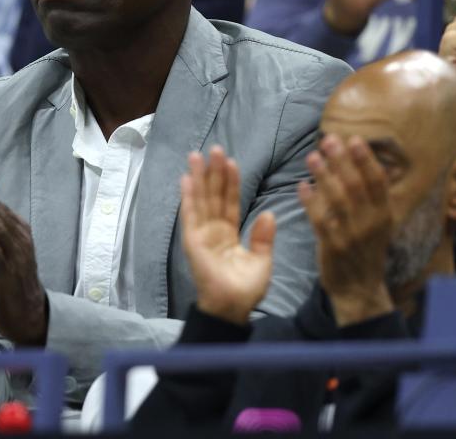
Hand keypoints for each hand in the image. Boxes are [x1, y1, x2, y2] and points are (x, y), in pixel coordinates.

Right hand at [181, 147, 275, 325]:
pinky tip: (187, 180)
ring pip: (201, 201)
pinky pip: (191, 216)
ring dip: (199, 178)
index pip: (230, 203)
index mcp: (229, 235)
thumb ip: (264, 237)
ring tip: (196, 155)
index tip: (231, 161)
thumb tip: (269, 213)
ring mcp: (201, 235)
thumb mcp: (262, 261)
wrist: (233, 308)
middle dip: (213, 173)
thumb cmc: (246, 290)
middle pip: (214, 196)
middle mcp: (213, 231)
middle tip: (213, 148)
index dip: (230, 183)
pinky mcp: (193, 242)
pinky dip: (188, 198)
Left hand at [298, 135, 394, 326]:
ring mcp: (352, 235)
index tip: (354, 139)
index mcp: (385, 215)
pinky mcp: (333, 246)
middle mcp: (371, 223)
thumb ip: (366, 197)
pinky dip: (310, 201)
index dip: (366, 160)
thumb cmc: (364, 249)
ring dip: (324, 176)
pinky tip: (301, 186)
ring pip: (337, 200)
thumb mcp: (375, 223)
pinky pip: (319, 219)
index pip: (378, 182)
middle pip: (356, 185)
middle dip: (342, 161)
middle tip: (329, 139)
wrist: (358, 288)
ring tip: (312, 156)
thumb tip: (354, 162)